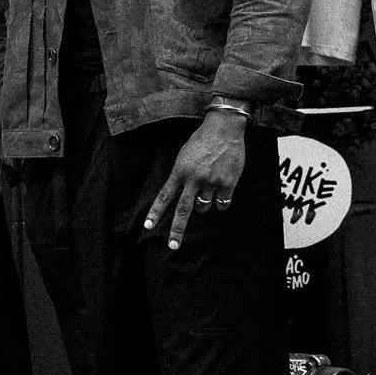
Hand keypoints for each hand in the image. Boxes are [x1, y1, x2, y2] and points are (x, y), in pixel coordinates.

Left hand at [145, 112, 246, 250]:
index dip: (156, 213)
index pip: (164, 196)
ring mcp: (211, 182)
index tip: (147, 227)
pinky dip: (221, 203)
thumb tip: (181, 192)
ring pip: (204, 208)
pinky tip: (222, 194)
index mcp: (180, 171)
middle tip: (172, 246)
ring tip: (208, 189)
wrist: (224, 128)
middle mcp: (194, 179)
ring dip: (204, 206)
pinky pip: (222, 204)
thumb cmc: (202, 139)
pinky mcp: (228, 184)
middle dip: (176, 230)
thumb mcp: (184, 155)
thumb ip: (182, 174)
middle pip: (183, 210)